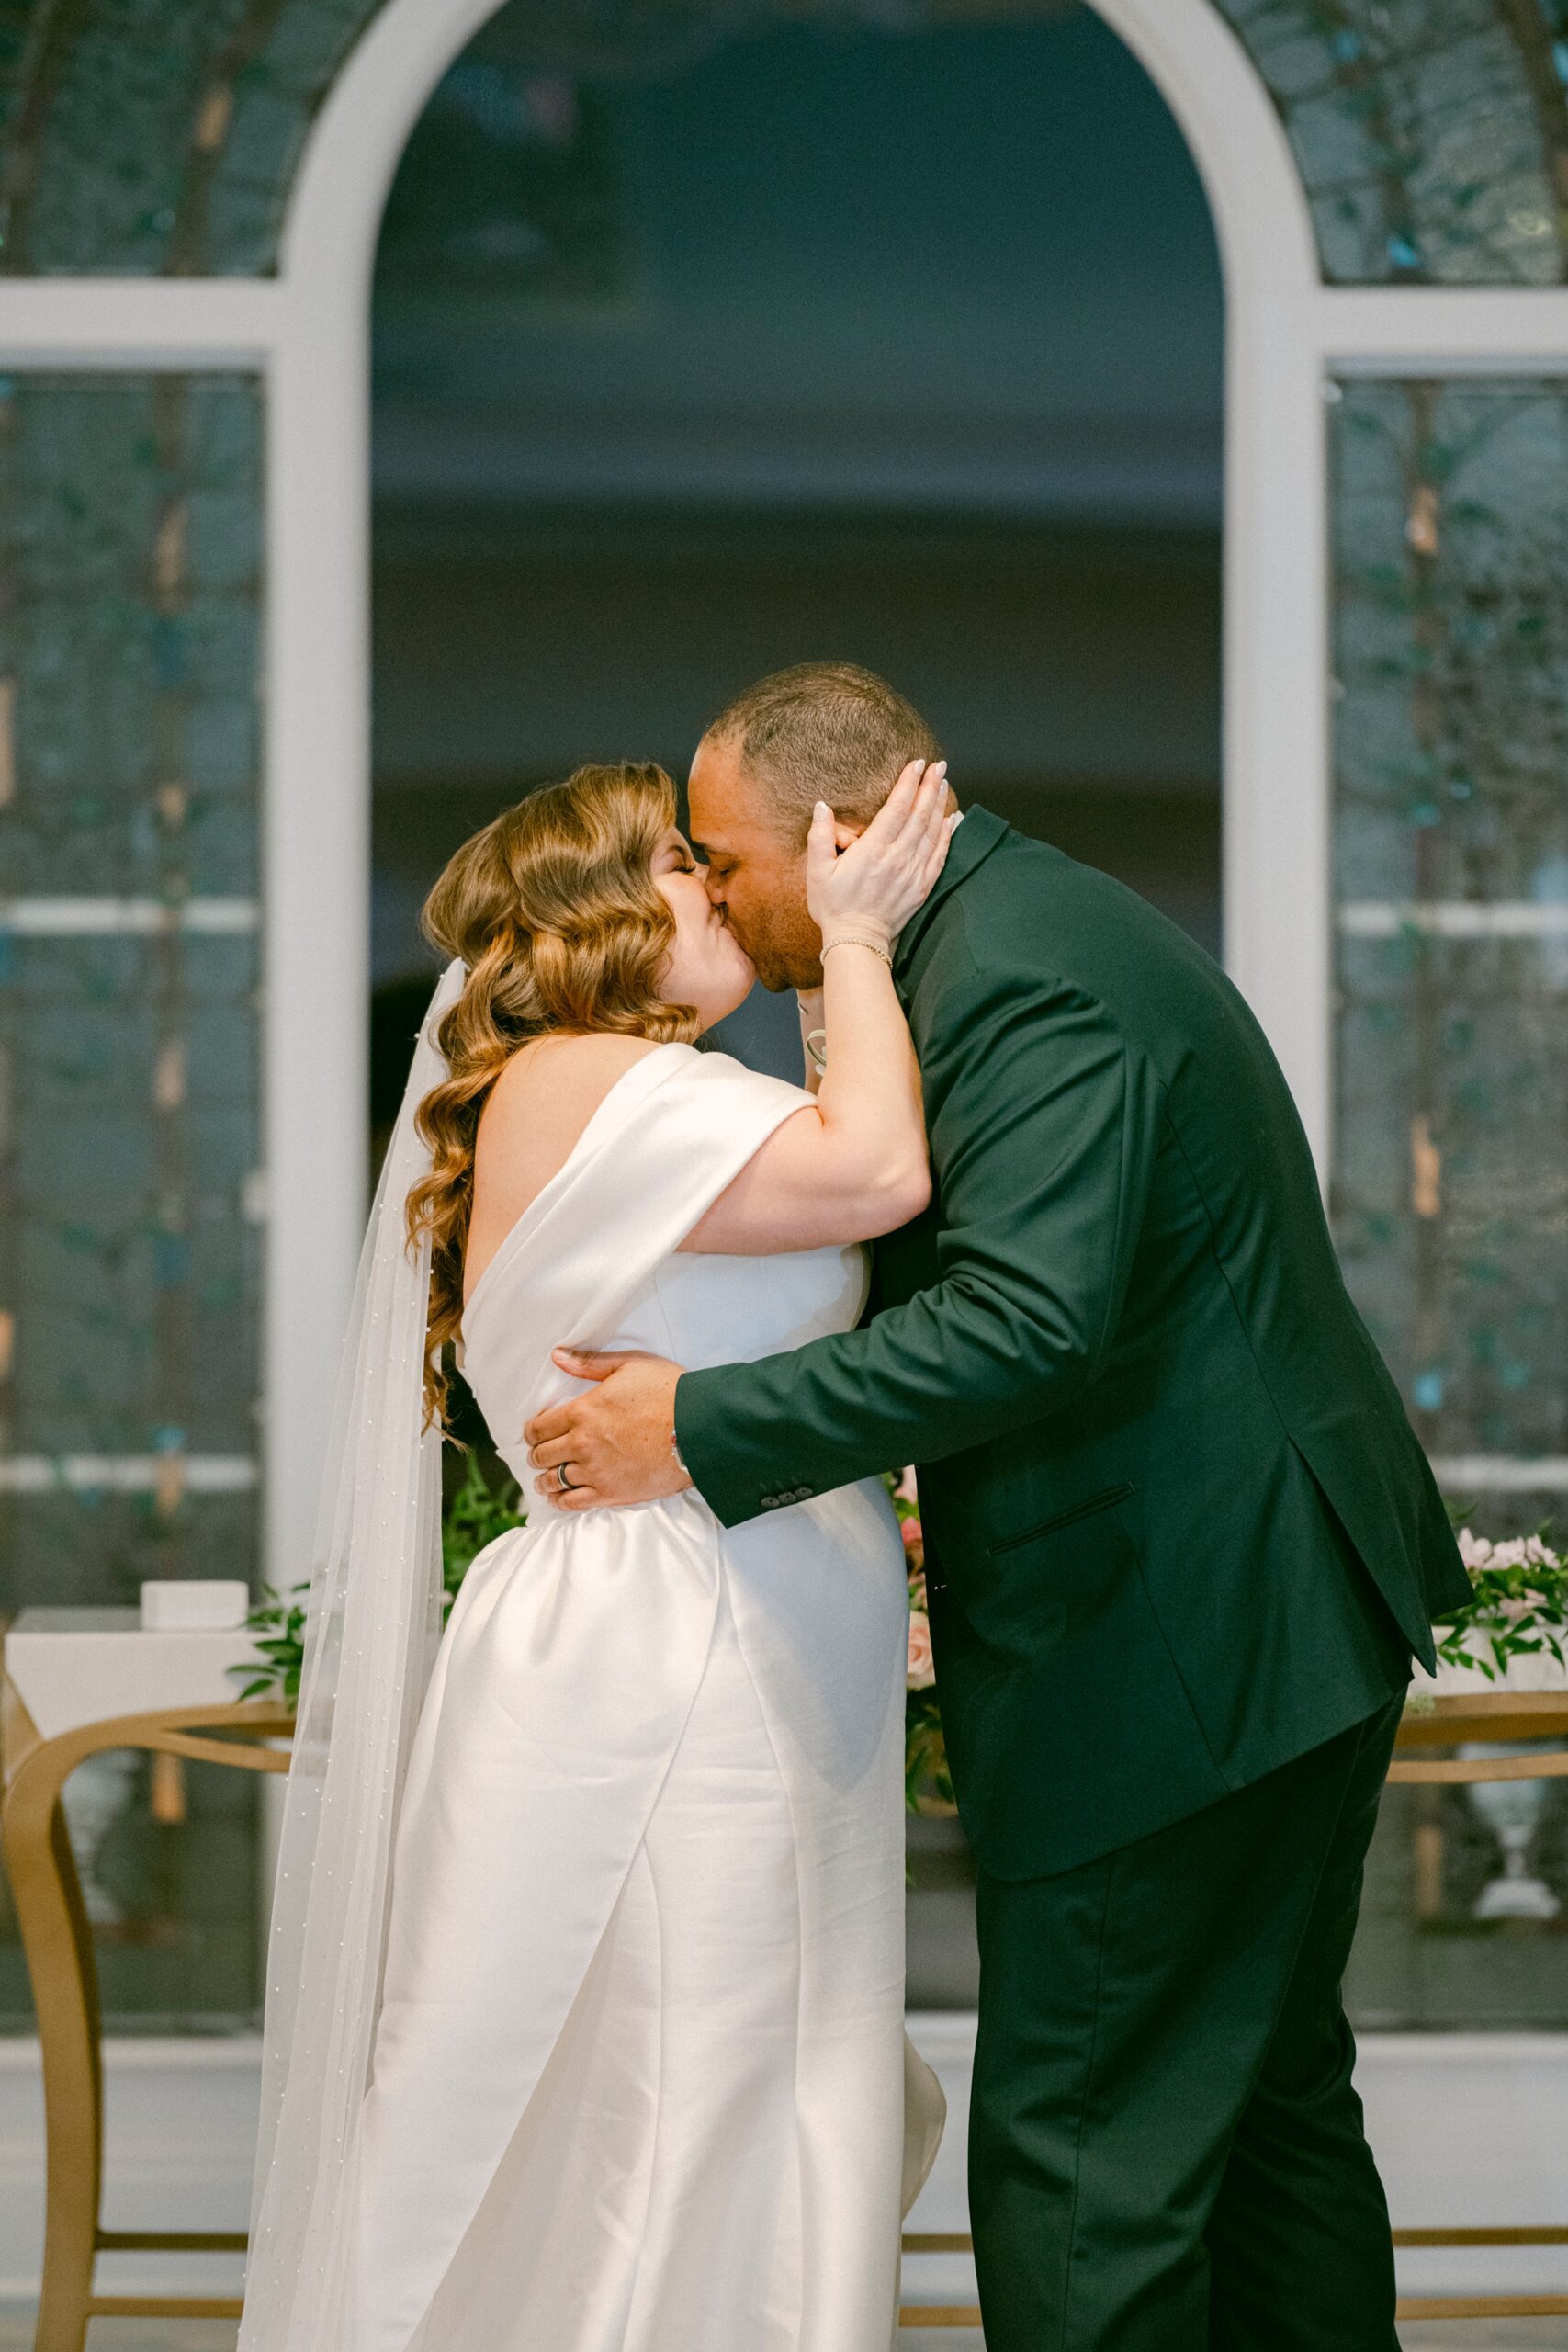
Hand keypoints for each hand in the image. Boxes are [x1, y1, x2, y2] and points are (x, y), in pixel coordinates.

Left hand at [523, 1349, 689, 1511]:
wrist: (700, 1427)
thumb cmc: (668, 1391)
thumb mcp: (629, 1365)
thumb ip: (589, 1363)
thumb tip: (558, 1356)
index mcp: (583, 1411)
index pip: (540, 1427)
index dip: (531, 1432)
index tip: (533, 1434)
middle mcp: (583, 1443)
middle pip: (542, 1455)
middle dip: (536, 1454)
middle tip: (538, 1455)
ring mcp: (596, 1471)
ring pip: (554, 1480)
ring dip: (544, 1480)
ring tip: (543, 1480)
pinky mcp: (612, 1493)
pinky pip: (575, 1502)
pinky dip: (562, 1501)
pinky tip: (560, 1498)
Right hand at [806, 757, 956, 943]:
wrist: (857, 941)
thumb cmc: (833, 906)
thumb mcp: (817, 871)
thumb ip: (819, 836)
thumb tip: (822, 806)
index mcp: (873, 850)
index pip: (896, 808)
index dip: (908, 784)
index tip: (916, 764)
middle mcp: (898, 858)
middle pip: (919, 815)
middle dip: (929, 786)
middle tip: (938, 765)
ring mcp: (913, 873)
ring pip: (932, 832)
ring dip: (939, 805)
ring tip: (943, 783)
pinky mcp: (922, 887)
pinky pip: (939, 855)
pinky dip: (946, 835)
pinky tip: (950, 819)